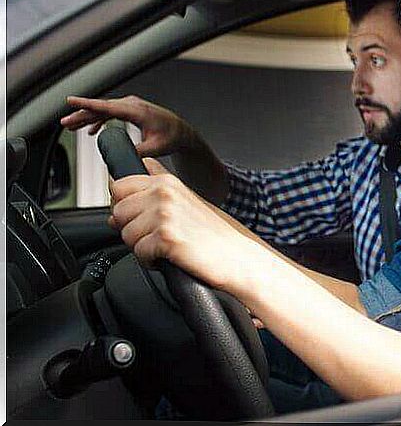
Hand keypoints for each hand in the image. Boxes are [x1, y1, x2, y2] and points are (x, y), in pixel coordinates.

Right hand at [61, 95, 193, 157]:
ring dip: (87, 117)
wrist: (182, 133)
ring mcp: (131, 106)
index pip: (107, 106)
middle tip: (65, 123)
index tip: (71, 100)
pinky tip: (90, 131)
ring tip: (71, 126)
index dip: (87, 103)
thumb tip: (122, 157)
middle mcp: (133, 105)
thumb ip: (138, 151)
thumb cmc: (172, 137)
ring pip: (104, 110)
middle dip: (81, 114)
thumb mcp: (155, 147)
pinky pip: (110, 113)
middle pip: (101, 108)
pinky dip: (99, 120)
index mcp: (137, 111)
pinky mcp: (131, 111)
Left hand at [109, 157, 261, 293]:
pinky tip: (170, 258)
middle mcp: (164, 193)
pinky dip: (151, 262)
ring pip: (125, 233)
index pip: (119, 186)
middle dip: (132, 228)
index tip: (141, 217)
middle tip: (157, 236)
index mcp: (167, 182)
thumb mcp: (186, 199)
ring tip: (167, 247)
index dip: (125, 206)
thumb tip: (117, 183)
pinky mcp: (166, 237)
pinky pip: (138, 253)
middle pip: (118, 211)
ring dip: (142, 246)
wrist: (240, 257)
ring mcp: (165, 214)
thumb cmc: (216, 234)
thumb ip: (155, 184)